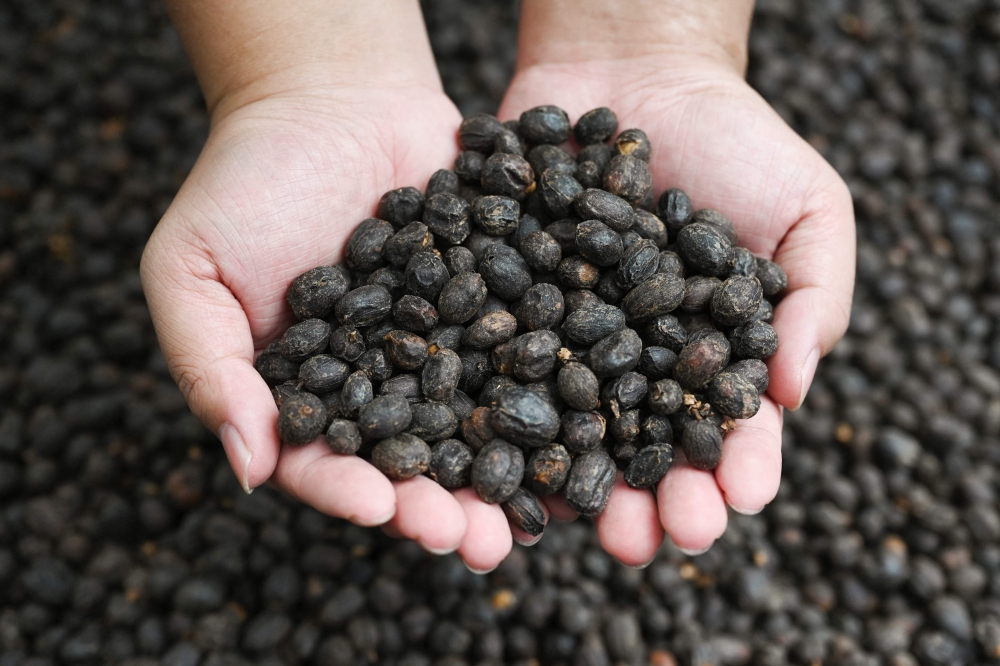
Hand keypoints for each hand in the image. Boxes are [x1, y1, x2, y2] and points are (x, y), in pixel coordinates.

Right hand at [141, 0, 521, 571]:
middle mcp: (384, 386)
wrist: (332, 97)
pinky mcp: (501, 308)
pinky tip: (589, 431)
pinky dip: (558, 394)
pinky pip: (531, 356)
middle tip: (479, 543)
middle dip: (446, 508)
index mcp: (310, 395)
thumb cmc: (247, 179)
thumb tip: (247, 469)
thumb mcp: (190, 268)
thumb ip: (207, 367)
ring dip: (511, 475)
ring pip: (481, 427)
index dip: (351, 492)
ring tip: (544, 518)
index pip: (324, 464)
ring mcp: (448, 351)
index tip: (381, 509)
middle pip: (416, 465)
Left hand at [498, 1, 854, 564]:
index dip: (738, 468)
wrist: (635, 72)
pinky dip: (494, 415)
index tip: (739, 500)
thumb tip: (794, 394)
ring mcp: (568, 343)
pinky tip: (492, 459)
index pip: (729, 428)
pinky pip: (496, 370)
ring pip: (566, 429)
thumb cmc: (735, 140)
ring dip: (570, 483)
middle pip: (641, 450)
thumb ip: (816, 298)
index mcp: (711, 357)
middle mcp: (636, 365)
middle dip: (647, 499)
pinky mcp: (506, 313)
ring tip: (576, 524)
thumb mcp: (807, 207)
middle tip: (645, 541)